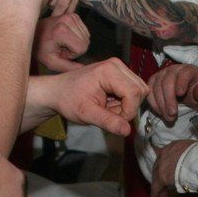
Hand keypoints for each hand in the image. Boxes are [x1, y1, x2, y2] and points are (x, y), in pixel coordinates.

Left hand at [32, 58, 147, 136]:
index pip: (134, 93)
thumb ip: (108, 122)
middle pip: (140, 91)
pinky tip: (109, 102)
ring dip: (127, 105)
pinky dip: (125, 101)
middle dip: (128, 108)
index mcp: (109, 71)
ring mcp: (119, 67)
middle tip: (108, 112)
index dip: (128, 111)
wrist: (57, 92)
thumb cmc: (68, 100)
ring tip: (107, 107)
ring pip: (139, 91)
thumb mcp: (86, 114)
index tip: (113, 119)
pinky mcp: (119, 73)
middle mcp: (117, 65)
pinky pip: (133, 90)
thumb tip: (127, 131)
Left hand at [35, 13, 89, 71]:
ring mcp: (71, 16)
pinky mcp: (73, 15)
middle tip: (61, 47)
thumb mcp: (52, 62)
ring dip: (76, 43)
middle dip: (75, 49)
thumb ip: (68, 67)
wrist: (34, 34)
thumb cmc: (40, 48)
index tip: (60, 52)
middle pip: (85, 42)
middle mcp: (67, 20)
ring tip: (62, 42)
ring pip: (86, 37)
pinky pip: (85, 32)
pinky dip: (77, 36)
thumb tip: (84, 68)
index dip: (72, 55)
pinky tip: (65, 37)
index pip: (82, 48)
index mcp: (61, 30)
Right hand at [147, 64, 197, 124]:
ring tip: (168, 117)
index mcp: (188, 70)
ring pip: (156, 87)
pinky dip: (153, 104)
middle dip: (169, 100)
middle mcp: (173, 70)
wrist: (188, 93)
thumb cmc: (196, 92)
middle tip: (173, 114)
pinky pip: (149, 92)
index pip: (184, 73)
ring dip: (161, 105)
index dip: (181, 83)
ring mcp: (161, 75)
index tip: (180, 94)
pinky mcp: (153, 82)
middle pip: (167, 82)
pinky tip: (160, 113)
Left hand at [151, 139, 194, 196]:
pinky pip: (156, 188)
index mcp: (173, 146)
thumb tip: (195, 161)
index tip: (168, 172)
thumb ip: (190, 156)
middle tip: (164, 186)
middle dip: (161, 177)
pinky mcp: (162, 177)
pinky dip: (156, 195)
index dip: (166, 166)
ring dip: (160, 188)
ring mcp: (162, 165)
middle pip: (159, 167)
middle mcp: (164, 154)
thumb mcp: (195, 151)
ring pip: (157, 178)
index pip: (166, 156)